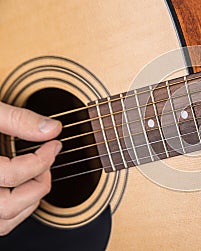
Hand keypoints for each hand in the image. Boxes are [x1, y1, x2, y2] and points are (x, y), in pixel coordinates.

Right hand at [0, 102, 61, 234]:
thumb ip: (16, 119)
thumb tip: (51, 128)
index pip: (14, 174)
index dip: (43, 159)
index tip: (53, 145)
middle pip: (9, 206)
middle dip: (38, 183)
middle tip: (47, 161)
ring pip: (3, 222)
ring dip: (30, 201)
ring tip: (36, 174)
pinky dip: (15, 212)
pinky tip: (21, 189)